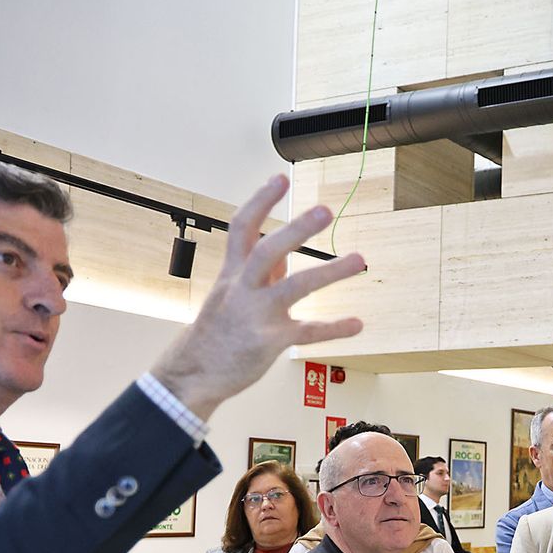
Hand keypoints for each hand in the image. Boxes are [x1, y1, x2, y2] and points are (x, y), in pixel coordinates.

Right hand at [150, 176, 365, 419]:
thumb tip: (286, 255)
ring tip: (360, 259)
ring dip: (330, 271)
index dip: (260, 201)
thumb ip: (260, 274)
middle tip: (324, 209)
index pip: (241, 228)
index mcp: (231, 274)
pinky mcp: (269, 341)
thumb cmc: (216, 332)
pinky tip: (357, 323)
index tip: (279, 178)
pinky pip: (306, 332)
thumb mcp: (230, 296)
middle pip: (267, 251)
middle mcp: (242, 289)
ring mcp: (255, 315)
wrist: (192, 373)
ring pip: (294, 287)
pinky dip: (334, 328)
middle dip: (296, 229)